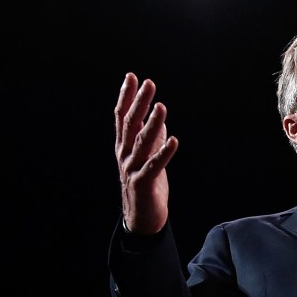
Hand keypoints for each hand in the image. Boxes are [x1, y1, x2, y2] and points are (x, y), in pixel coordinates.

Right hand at [114, 72, 178, 234]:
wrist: (142, 219)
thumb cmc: (146, 185)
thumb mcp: (148, 157)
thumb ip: (152, 138)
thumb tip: (159, 119)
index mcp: (124, 146)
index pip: (122, 116)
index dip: (126, 96)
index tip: (132, 76)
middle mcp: (124, 155)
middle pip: (130, 124)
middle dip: (139, 102)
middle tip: (148, 83)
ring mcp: (131, 169)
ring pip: (141, 142)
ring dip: (152, 123)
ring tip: (161, 107)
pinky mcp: (142, 183)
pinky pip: (154, 166)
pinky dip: (163, 153)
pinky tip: (173, 140)